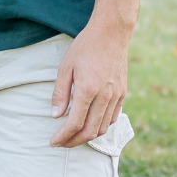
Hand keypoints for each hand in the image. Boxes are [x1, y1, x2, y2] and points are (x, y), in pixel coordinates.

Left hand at [50, 22, 128, 146]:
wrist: (111, 33)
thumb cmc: (85, 47)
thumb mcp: (65, 67)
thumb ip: (60, 93)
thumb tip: (55, 116)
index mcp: (88, 90)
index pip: (75, 123)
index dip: (63, 136)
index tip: (53, 142)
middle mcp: (105, 96)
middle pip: (90, 131)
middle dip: (74, 141)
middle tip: (62, 143)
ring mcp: (117, 96)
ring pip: (103, 127)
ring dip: (88, 136)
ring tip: (74, 136)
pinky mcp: (123, 93)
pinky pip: (113, 118)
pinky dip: (101, 126)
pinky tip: (91, 124)